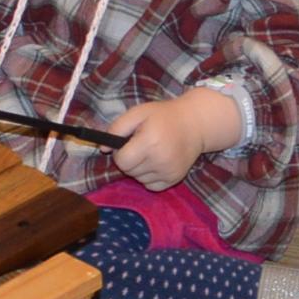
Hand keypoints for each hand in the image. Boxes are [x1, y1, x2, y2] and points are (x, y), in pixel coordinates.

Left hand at [108, 92, 228, 189]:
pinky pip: (151, 186)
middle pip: (129, 171)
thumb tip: (103, 149)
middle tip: (140, 145)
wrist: (194, 124)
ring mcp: (169, 172)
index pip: (122, 161)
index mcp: (150, 141)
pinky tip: (157, 162)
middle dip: (129, 160)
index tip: (127, 144)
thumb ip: (116, 128)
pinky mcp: (174, 179)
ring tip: (150, 152)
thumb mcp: (138, 113)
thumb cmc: (163, 116)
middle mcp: (160, 160)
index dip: (120, 153)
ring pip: (139, 179)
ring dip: (139, 168)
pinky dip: (149, 177)